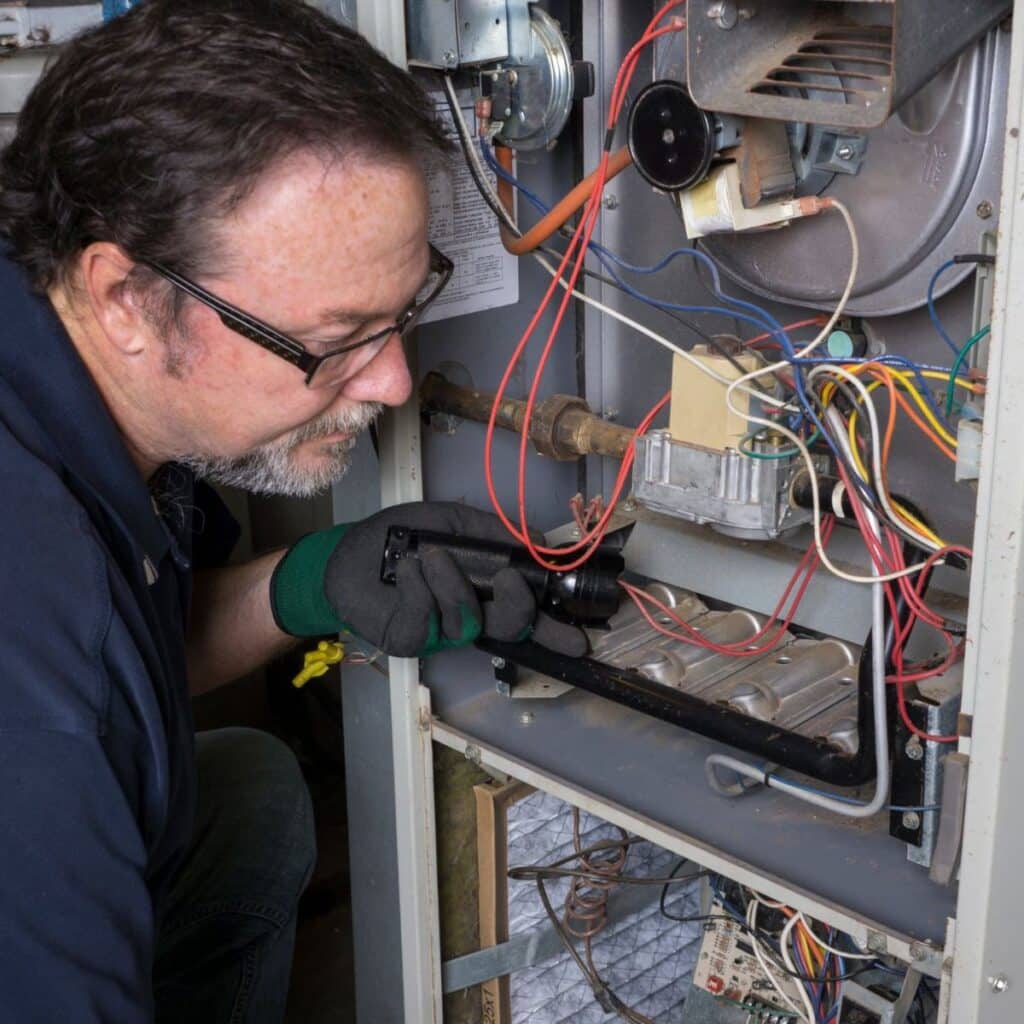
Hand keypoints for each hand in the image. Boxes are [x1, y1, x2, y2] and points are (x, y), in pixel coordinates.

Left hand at [271, 501, 587, 658]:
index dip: (553, 630)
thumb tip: (538, 538)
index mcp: (485, 593)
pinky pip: (426, 620)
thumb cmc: (402, 537)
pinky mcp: (409, 638)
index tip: (580, 638)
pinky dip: (419, 588)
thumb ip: (494, 531)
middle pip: (509, 628)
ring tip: (430, 556)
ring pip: (466, 622)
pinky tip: (407, 570)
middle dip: (518, 608)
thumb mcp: (452, 522)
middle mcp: (468, 616)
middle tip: (511, 581)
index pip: (527, 616)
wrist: (349, 552)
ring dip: (452, 584)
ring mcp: (439, 632)